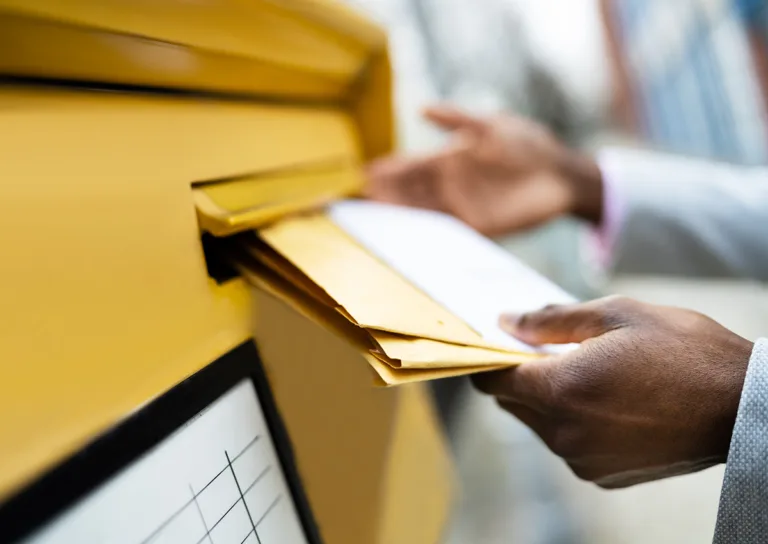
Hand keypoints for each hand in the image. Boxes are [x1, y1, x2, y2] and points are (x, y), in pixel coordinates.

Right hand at [365, 105, 603, 236]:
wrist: (562, 172)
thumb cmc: (527, 143)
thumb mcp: (490, 125)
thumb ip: (457, 120)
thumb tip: (422, 108)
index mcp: (450, 160)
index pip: (412, 166)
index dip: (390, 170)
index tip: (366, 172)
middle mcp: (451, 185)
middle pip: (411, 191)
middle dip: (387, 192)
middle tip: (361, 195)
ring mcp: (463, 206)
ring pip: (423, 210)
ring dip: (401, 210)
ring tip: (376, 210)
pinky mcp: (479, 226)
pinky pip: (447, 229)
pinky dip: (428, 230)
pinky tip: (410, 230)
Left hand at [472, 296, 752, 487]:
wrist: (741, 406)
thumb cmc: (684, 351)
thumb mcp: (615, 314)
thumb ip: (550, 320)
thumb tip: (506, 322)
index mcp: (560, 390)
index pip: (493, 380)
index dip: (488, 359)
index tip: (495, 343)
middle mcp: (563, 433)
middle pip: (512, 402)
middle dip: (521, 375)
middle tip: (549, 349)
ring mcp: (583, 459)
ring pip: (538, 423)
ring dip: (547, 398)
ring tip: (588, 371)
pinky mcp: (602, 475)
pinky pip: (566, 443)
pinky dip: (571, 421)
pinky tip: (605, 400)